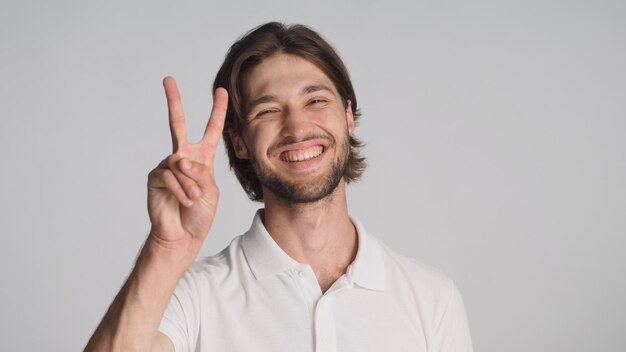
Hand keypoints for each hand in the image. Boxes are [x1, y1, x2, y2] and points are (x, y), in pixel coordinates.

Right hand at [147, 76, 227, 251]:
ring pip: (181, 163)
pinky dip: (180, 189)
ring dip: (190, 184)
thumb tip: (182, 160)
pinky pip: (169, 174)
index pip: (211, 130)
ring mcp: (167, 166)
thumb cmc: (199, 215)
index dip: (217, 111)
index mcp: (202, 159)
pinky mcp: (155, 176)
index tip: (221, 91)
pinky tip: (183, 201)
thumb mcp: (211, 191)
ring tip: (192, 199)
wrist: (183, 235)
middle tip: (168, 79)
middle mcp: (184, 158)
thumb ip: (201, 173)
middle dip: (174, 101)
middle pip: (178, 123)